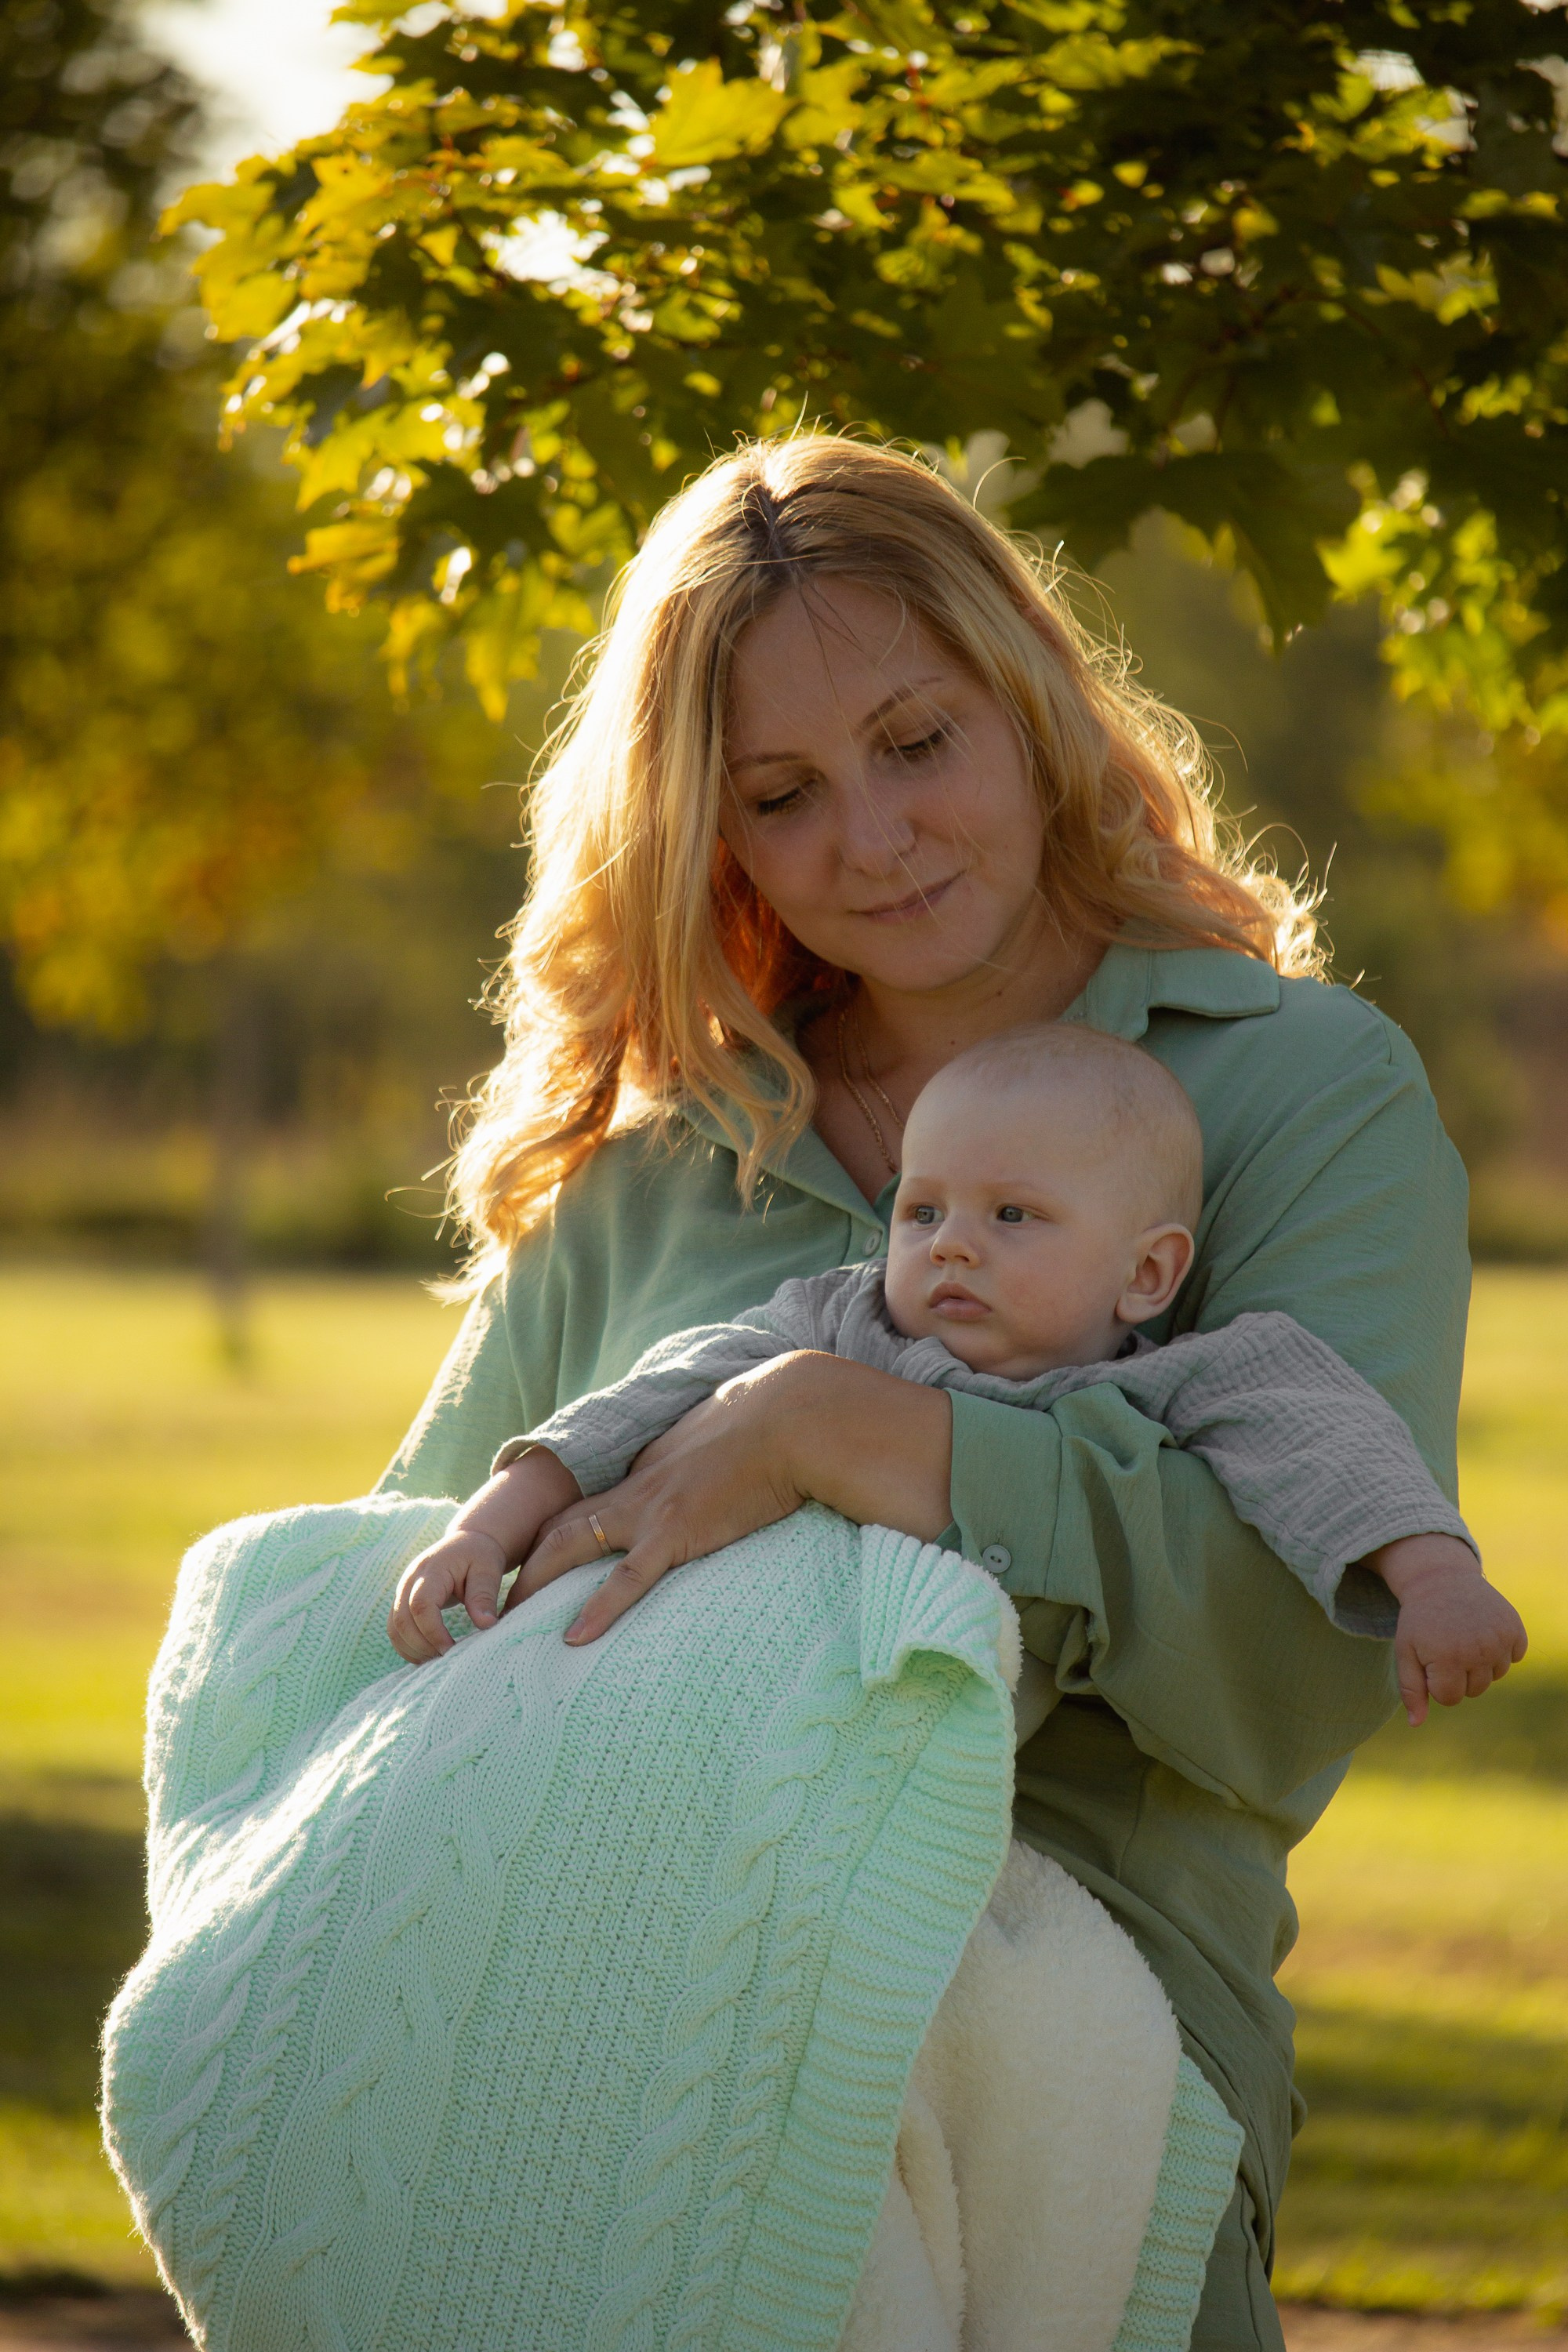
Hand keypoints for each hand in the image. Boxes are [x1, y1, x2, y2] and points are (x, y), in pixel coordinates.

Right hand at [388, 1446, 580, 1662]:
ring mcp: (402, 1591)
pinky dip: (408, 1647)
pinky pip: (395, 1629)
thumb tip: (486, 1625)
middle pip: (402, 1620)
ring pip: (394, 1628)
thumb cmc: (480, 1557)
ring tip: (439, 1661)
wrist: (467, 1544)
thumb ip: (484, 1596)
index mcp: (432, 1569)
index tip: (453, 1650)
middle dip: (422, 1645)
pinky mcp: (402, 1602)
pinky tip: (429, 1655)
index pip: (421, 1605)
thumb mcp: (488, 1571)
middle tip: (447, 1660)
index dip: (433, 1632)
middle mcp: (410, 1580)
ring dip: (413, 1650)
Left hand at [508, 1351, 953, 1645]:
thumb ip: (696, 1462)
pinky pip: (628, 1579)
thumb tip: (703, 1478)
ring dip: (536, 1584)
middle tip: (497, 1601)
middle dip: (524, 1563)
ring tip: (508, 1622)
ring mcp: (652, 1511)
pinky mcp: (678, 1533)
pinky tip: (575, 1638)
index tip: (532, 1564)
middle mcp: (636, 1488)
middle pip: (561, 1527)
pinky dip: (598, 1608)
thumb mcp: (719, 1439)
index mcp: (647, 1469)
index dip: (553, 1535)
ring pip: (573, 1547)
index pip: (586, 1505)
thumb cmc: (769, 1426)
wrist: (791, 1418)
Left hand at [1365, 1533, 1527, 1725]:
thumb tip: (1416, 1724)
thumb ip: (1410, 1690)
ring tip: (1464, 1636)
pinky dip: (1501, 1648)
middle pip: (1474, 1690)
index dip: (1437, 1683)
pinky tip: (1483, 1629)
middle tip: (1447, 1644)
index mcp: (1447, 1658)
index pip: (1450, 1699)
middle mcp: (1477, 1650)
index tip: (1430, 1660)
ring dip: (1480, 1663)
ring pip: (1495, 1676)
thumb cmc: (1420, 1620)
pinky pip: (1514, 1656)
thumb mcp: (1405, 1652)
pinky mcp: (1515, 1628)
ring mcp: (1499, 1639)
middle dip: (1458, 1674)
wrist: (1441, 1578)